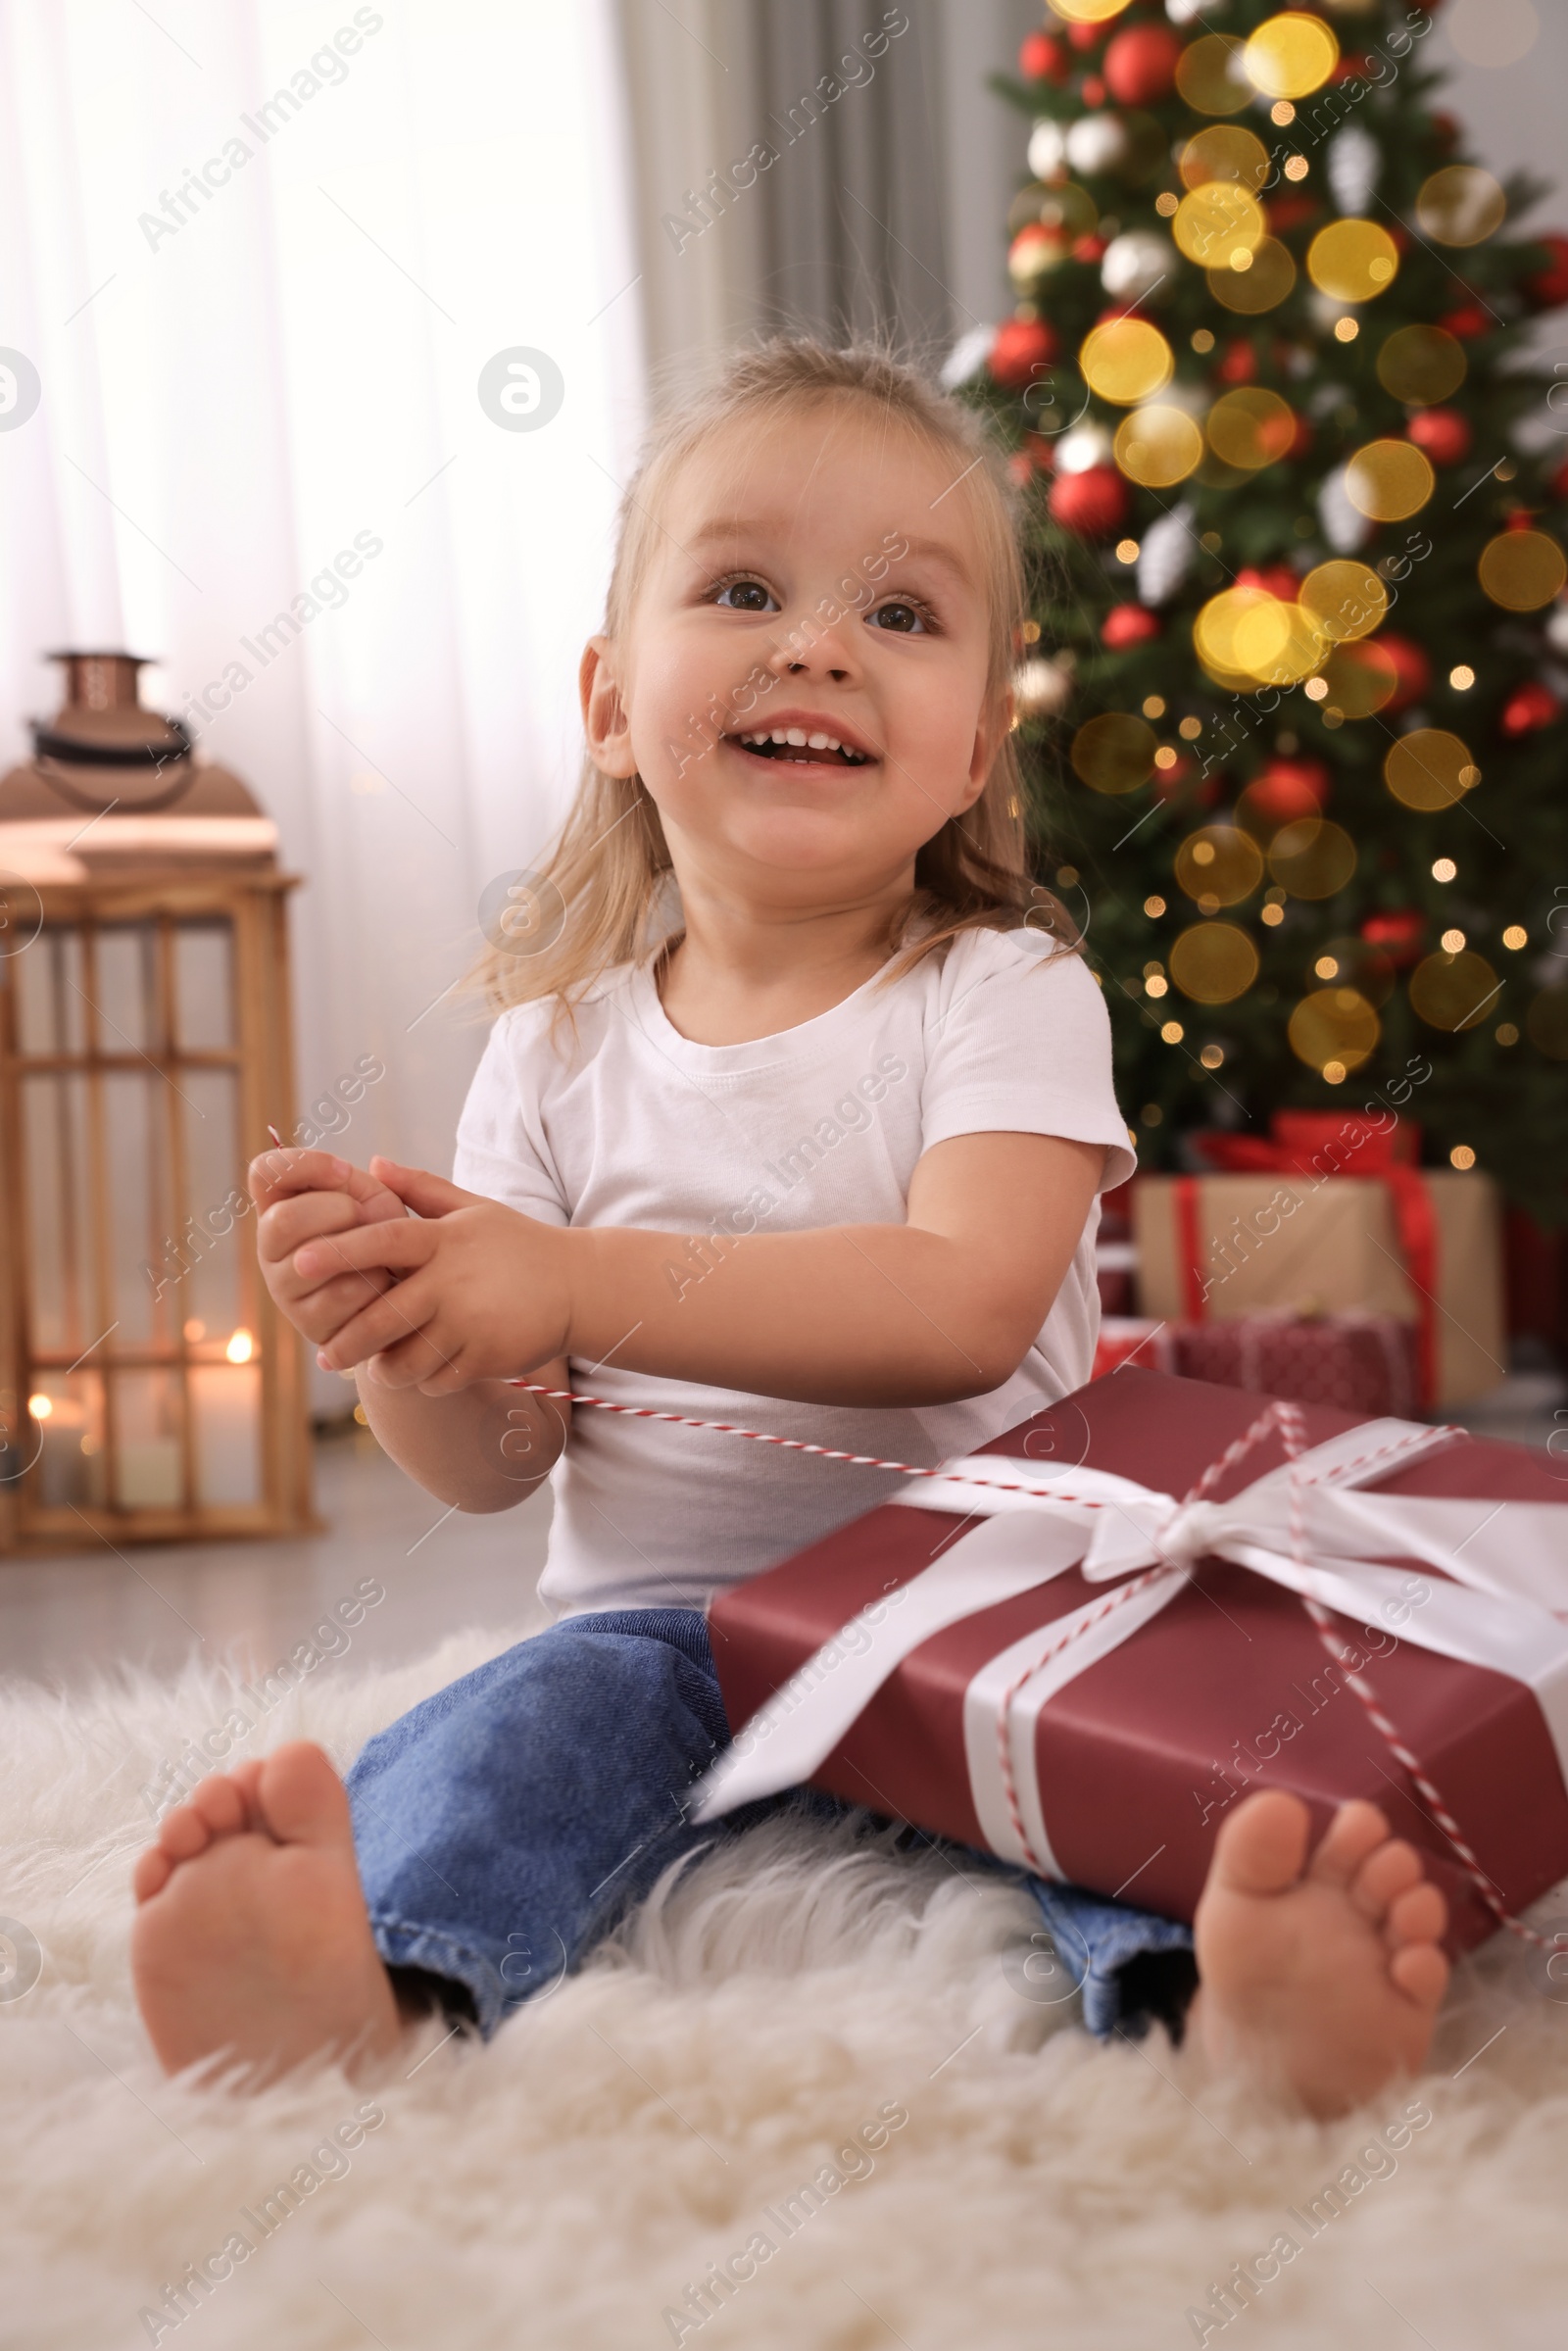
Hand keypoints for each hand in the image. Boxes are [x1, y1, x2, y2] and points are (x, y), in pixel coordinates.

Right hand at [251, 1147, 407, 1356]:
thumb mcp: (371, 1197)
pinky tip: (383, 1285)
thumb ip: (351, 1179)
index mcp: (279, 1206)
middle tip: (365, 1218)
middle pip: (284, 1219)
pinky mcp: (307, 1323)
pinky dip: (376, 1283)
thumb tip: (351, 1170)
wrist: (410, 1292)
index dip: (304, 1166)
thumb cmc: (386, 1237)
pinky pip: (343, 1293)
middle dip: (339, 1212)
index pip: (264, 1173)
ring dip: (361, 1250)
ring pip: (315, 1259)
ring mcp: (282, 1288)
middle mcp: (270, 1247)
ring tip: (378, 1254)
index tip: (343, 1172)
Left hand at [290, 1158, 572, 1395]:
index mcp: (446, 1240)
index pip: (384, 1239)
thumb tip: (370, 1165)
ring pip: (408, 1357)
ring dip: (387, 1369)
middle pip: (385, 1314)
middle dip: (349, 1340)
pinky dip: (425, 1381)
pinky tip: (424, 1374)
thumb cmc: (519, 1245)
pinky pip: (438, 1378)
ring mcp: (471, 1321)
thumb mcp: (474, 1209)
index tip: (302, 1261)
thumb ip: (420, 1190)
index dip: (342, 1249)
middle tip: (324, 1359)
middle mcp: (455, 1280)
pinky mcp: (486, 1356)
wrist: (579, 1286)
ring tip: (378, 1370)